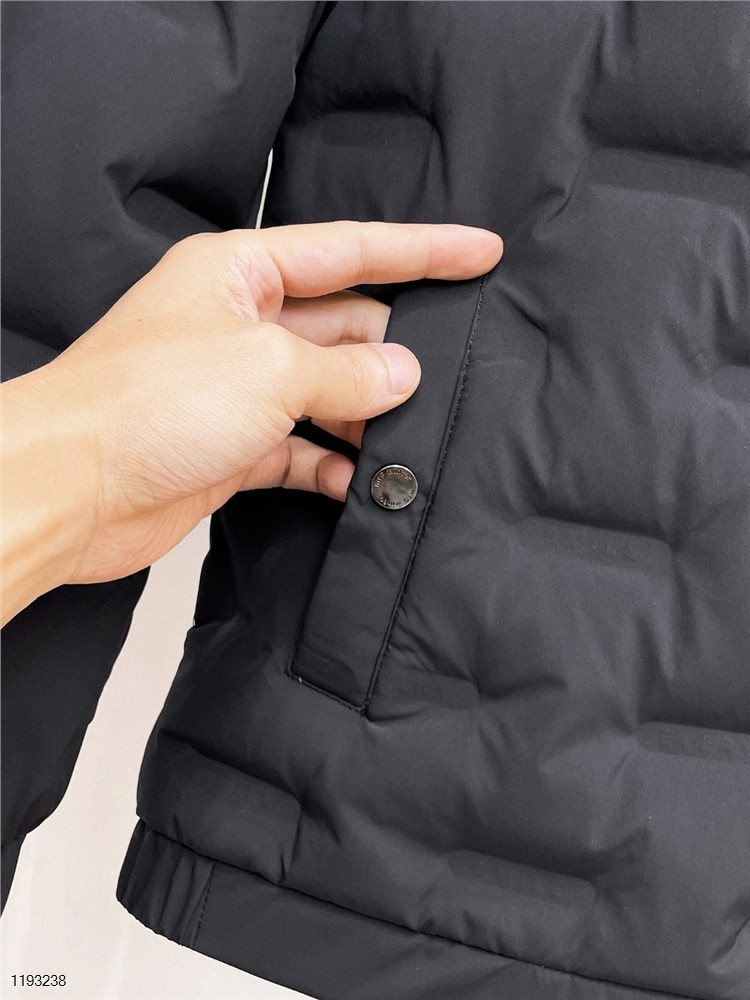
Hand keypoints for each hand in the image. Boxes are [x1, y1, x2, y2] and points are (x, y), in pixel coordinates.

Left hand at [1, 222, 501, 622]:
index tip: (481, 251)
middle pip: (344, 328)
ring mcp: (236, 388)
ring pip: (327, 393)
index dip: (423, 250)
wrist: (72, 487)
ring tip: (406, 441)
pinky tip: (356, 481)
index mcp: (240, 271)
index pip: (351, 250)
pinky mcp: (231, 445)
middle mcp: (239, 324)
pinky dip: (330, 463)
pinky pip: (300, 447)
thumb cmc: (144, 404)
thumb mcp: (270, 369)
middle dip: (394, 353)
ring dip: (366, 418)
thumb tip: (402, 375)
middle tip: (447, 377)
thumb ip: (347, 372)